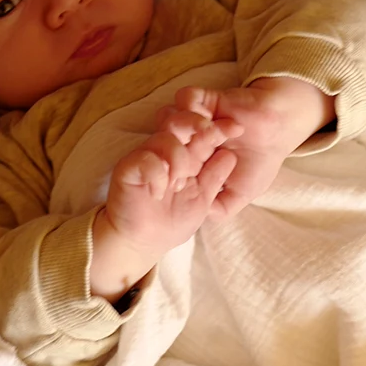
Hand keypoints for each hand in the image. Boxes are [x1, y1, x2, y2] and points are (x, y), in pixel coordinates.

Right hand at [90, 117, 235, 299]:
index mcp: (187, 157)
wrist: (143, 243)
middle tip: (211, 132)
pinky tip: (158, 193)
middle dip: (198, 123)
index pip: (202, 134)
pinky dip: (157, 174)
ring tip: (178, 184)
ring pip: (165, 138)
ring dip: (178, 158)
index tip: (237, 128)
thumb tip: (230, 155)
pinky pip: (146, 158)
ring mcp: (147, 156)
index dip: (219, 129)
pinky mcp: (129, 166)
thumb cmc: (173, 222)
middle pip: (181, 123)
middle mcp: (166, 152)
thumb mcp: (202, 200)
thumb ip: (215, 178)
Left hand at [163, 77, 333, 215]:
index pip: (168, 167)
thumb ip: (222, 209)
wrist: (278, 129)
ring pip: (167, 118)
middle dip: (169, 155)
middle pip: (161, 142)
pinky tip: (212, 125)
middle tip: (184, 168)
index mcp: (194, 160)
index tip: (177, 187)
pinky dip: (193, 111)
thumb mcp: (242, 193)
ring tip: (202, 144)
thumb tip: (201, 216)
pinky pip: (184, 98)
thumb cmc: (261, 160)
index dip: (168, 176)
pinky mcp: (203, 99)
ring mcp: (194, 117)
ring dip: (180, 130)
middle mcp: (189, 138)